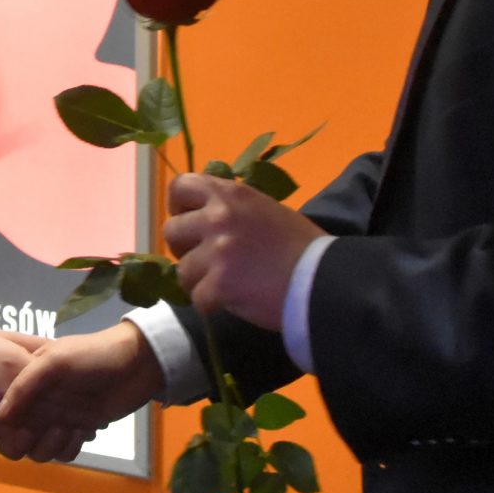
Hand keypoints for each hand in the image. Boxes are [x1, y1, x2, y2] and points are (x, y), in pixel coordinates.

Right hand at [0, 323, 163, 461]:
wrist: (136, 364)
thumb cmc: (91, 355)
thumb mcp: (54, 361)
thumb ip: (23, 387)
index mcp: (25, 381)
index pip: (2, 414)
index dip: (0, 429)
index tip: (11, 433)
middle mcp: (37, 404)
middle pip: (17, 438)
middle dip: (30, 440)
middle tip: (49, 428)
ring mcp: (57, 419)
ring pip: (39, 450)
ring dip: (54, 444)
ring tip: (71, 426)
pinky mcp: (77, 431)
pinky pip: (63, 452)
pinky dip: (72, 446)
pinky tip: (86, 429)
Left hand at [163, 172, 322, 331]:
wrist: (322, 279)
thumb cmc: (299, 246)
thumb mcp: (263, 210)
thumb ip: (231, 209)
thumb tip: (203, 217)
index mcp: (230, 193)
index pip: (180, 187)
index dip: (179, 208)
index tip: (190, 223)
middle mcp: (218, 216)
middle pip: (171, 231)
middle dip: (185, 249)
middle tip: (207, 260)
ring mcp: (217, 250)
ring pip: (182, 270)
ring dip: (199, 281)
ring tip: (226, 285)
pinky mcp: (219, 283)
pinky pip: (197, 298)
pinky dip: (212, 305)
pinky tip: (234, 301)